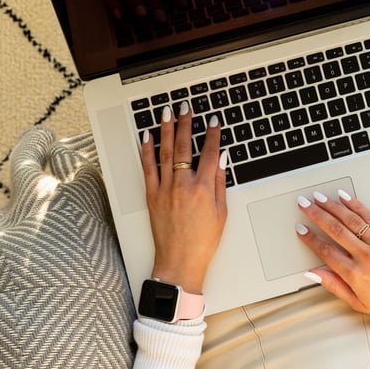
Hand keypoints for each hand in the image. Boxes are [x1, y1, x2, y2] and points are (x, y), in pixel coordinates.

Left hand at [141, 103, 226, 293]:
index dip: (213, 134)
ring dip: (166, 129)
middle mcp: (183, 186)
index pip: (209, 153)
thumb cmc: (203, 241)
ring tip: (166, 113)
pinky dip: (147, 150)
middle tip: (186, 107)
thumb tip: (220, 158)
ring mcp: (165, 190)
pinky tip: (147, 136)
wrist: (180, 262)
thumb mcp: (221, 211)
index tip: (213, 121)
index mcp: (204, 188)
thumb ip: (220, 181)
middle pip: (184, 146)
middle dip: (186, 123)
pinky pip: (148, 168)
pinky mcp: (152, 196)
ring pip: (164, 152)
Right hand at [296, 190, 369, 322]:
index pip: (326, 250)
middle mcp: (366, 256)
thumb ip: (333, 285)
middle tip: (304, 204)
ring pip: (351, 219)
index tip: (301, 229)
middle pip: (335, 229)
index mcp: (355, 275)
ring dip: (332, 206)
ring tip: (319, 198)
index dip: (310, 238)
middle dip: (316, 214)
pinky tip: (344, 198)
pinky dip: (356, 205)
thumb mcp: (358, 303)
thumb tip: (313, 273)